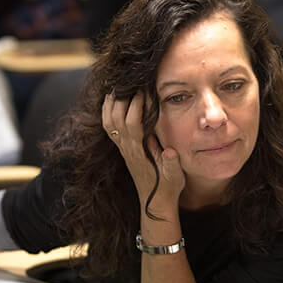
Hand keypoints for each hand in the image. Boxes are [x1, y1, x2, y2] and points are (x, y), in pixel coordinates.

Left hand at [102, 91, 184, 210]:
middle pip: (117, 118)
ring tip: (118, 85)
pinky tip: (112, 100)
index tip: (144, 89)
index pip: (133, 124)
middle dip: (123, 98)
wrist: (156, 201)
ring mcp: (123, 148)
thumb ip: (171, 164)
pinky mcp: (122, 148)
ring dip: (112, 103)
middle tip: (130, 81)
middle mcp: (128, 148)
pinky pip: (109, 127)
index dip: (136, 105)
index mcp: (140, 152)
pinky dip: (107, 111)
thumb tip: (168, 152)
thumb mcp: (175, 177)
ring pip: (109, 121)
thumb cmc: (169, 186)